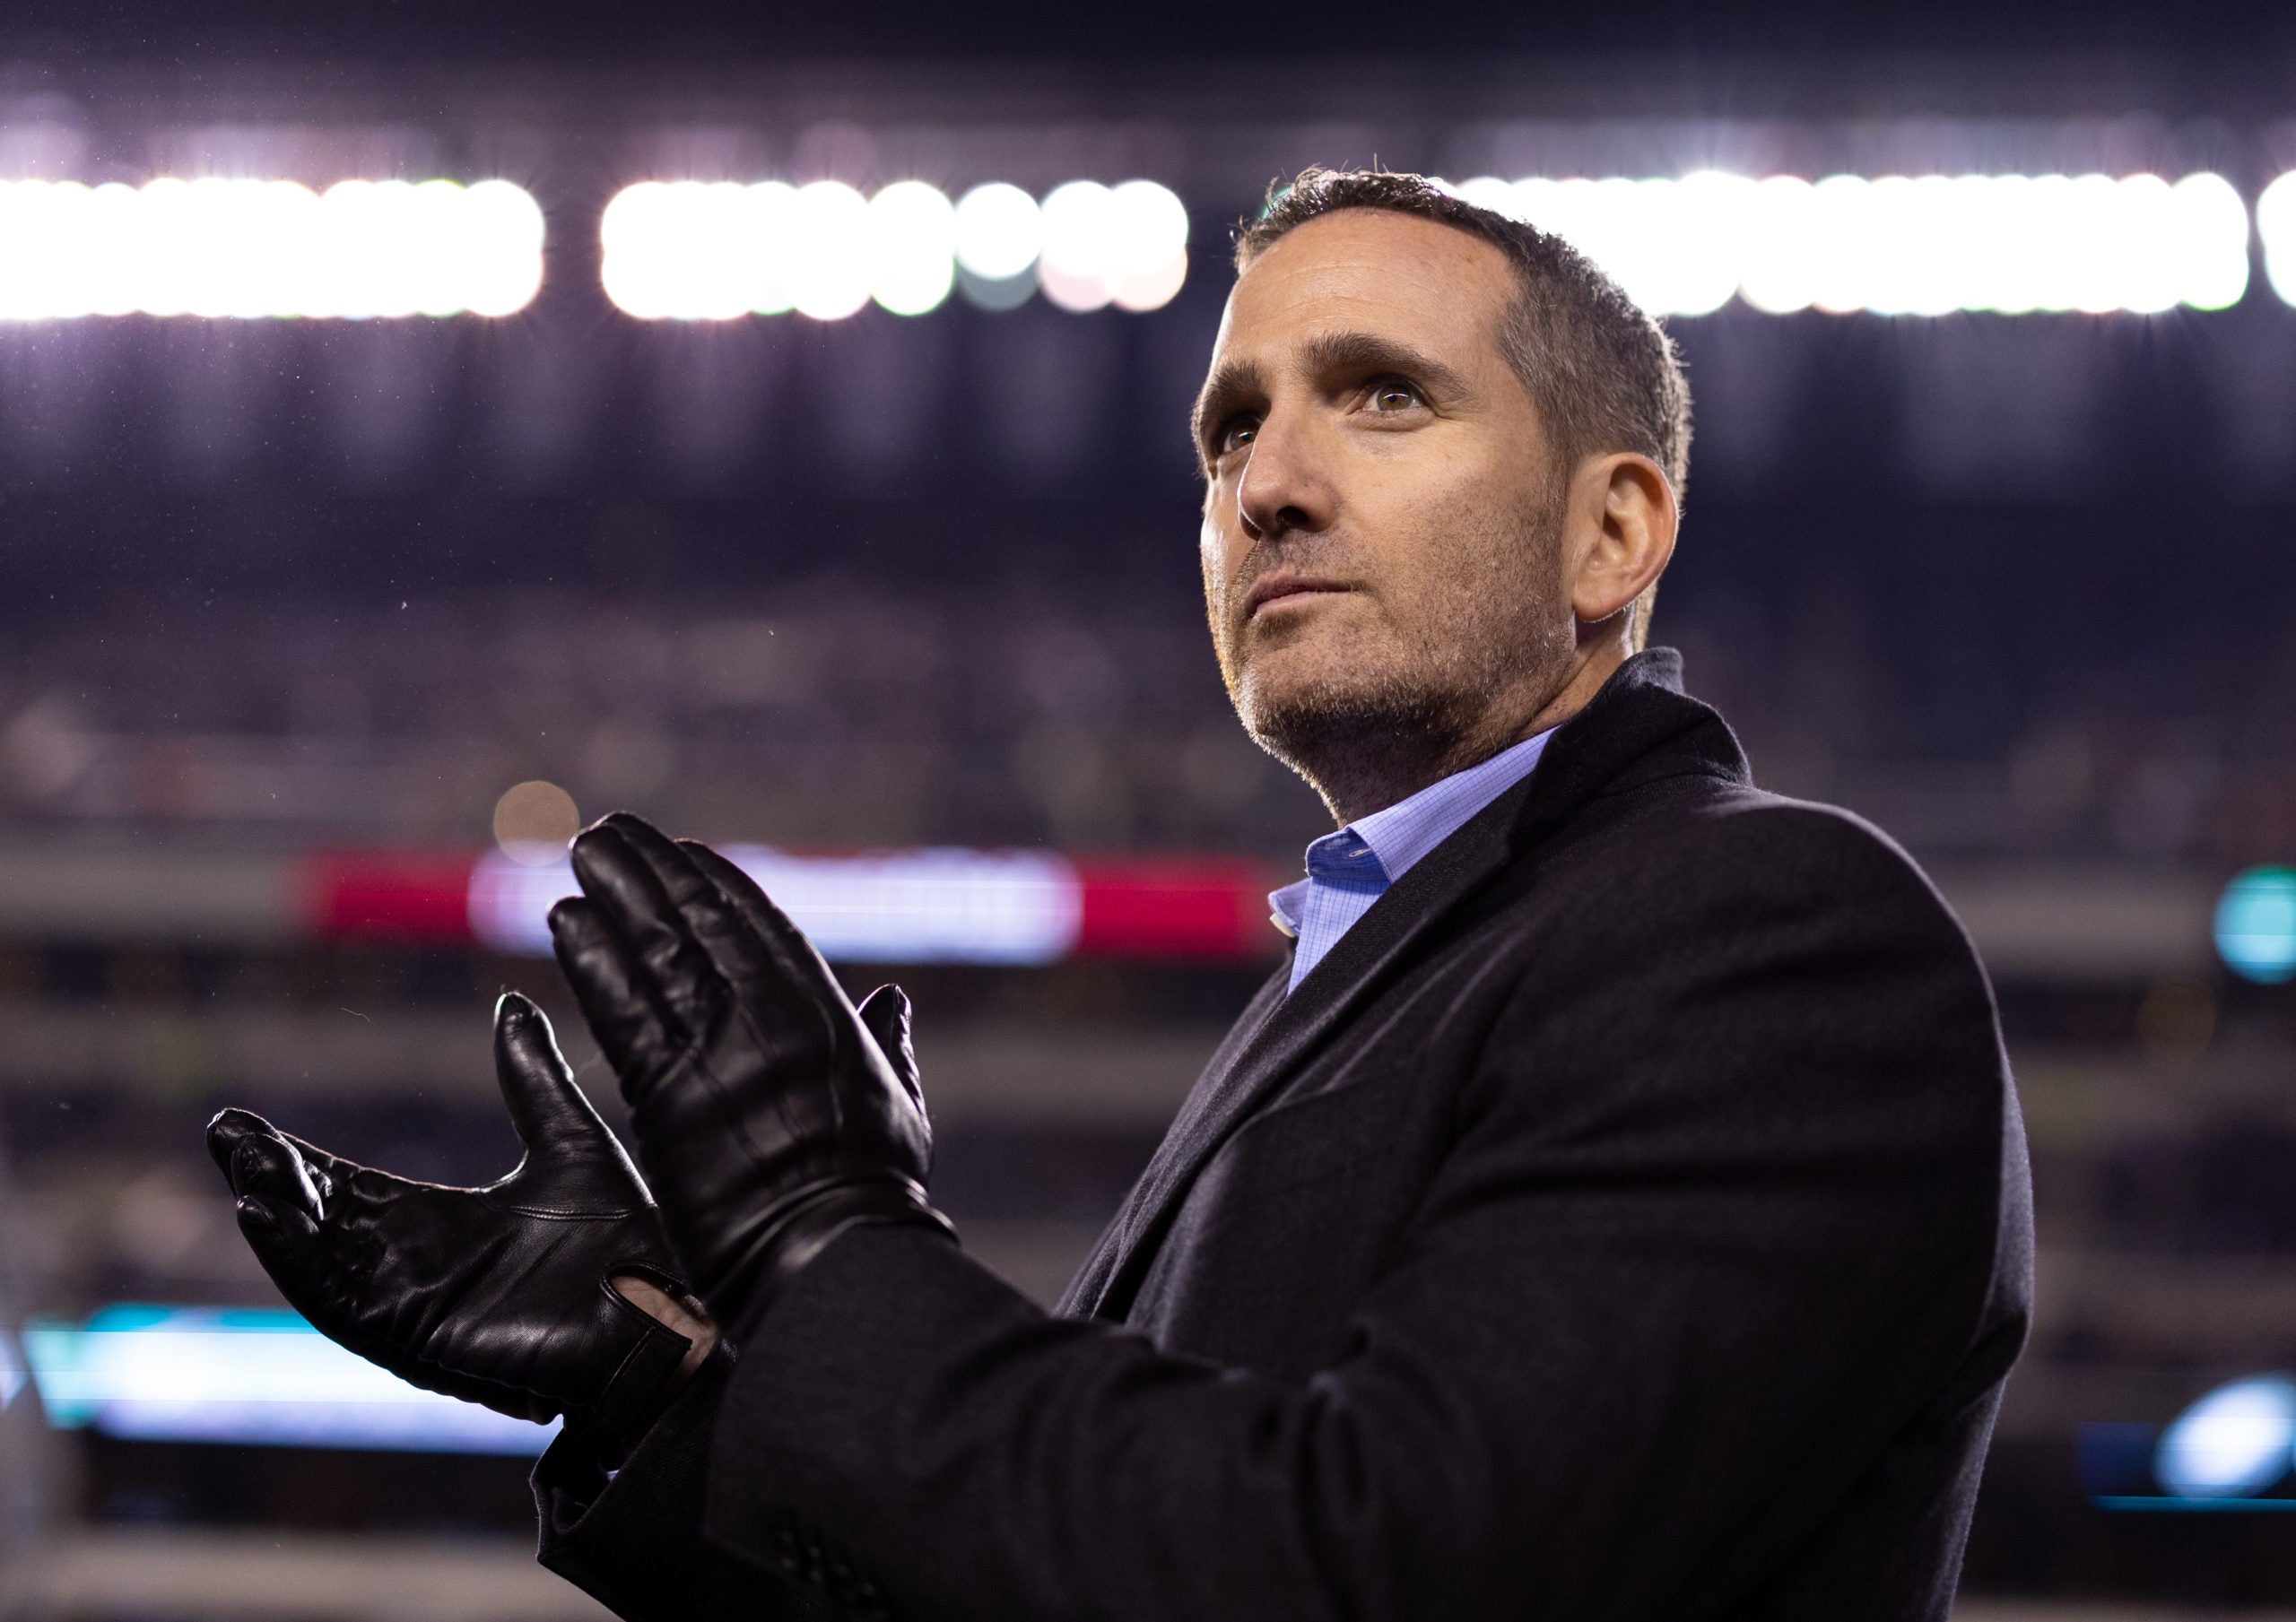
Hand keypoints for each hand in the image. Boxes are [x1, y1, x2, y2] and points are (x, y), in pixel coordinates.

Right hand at [207, 992, 711, 1452]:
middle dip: (274, 1181)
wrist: (664, 1314)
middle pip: (325, 1223)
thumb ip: (531, 1079)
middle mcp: (422, 1270)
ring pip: (323, 1263)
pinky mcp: (421, 1338)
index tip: (245, 1123)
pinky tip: (268, 1219)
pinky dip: (300, 1263)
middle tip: (227, 1135)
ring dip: (279, 1220)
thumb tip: (509, 1003)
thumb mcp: (569, 1143)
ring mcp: (417, 1308)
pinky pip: (342, 1304)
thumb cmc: (630, 1243)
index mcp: (448, 1228)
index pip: (353, 1191)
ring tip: (242, 1174)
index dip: (300, 1160)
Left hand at [547, 813, 951, 1330]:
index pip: (763, 926)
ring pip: (659, 949)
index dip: (718, 883)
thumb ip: (888, 1046)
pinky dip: (593, 959)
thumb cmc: (872, 1194)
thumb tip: (894, 1001)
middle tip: (610, 832)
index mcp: (826, 1014)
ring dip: (615, 895)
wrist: (832, 1255)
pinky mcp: (670, 1091)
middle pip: (702, 920)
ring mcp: (721, 1048)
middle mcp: (772, 1016)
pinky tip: (565, 920)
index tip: (682, 851)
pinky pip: (623, 1009)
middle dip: (653, 871)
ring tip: (580, 853)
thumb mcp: (898, 1106)